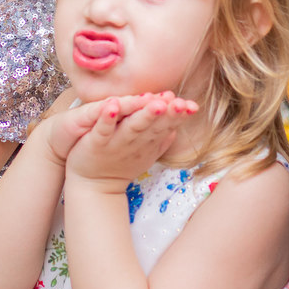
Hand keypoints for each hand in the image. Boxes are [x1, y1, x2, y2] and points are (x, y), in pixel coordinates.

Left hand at [65, 92, 196, 189]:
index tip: (193, 106)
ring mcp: (116, 142)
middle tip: (180, 104)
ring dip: (145, 116)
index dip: (179, 116)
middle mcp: (135, 142)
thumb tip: (176, 128)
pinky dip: (107, 118)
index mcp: (148, 141)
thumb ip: (161, 140)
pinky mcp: (97, 142)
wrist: (95, 185)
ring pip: (132, 127)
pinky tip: (111, 105)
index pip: (167, 126)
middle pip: (154, 126)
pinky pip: (102, 129)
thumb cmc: (122, 164)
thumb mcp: (146, 152)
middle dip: (168, 114)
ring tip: (156, 104)